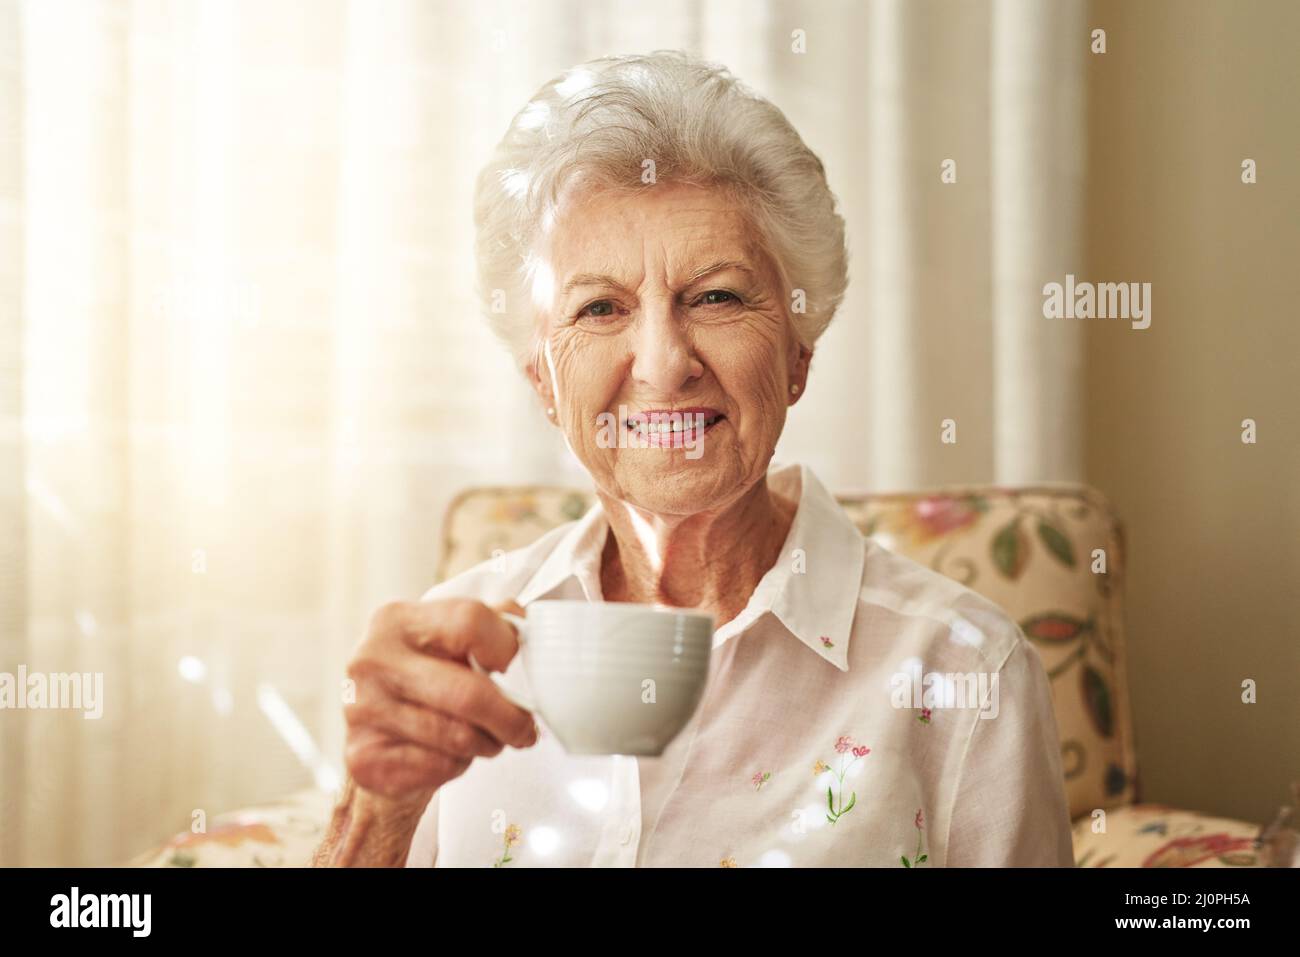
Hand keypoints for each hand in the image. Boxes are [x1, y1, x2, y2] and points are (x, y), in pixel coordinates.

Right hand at [343, 598, 536, 810]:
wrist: (377, 737)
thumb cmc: (425, 683)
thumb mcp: (451, 643)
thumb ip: (491, 626)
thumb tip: (529, 631)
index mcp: (396, 621)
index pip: (470, 621)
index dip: (507, 647)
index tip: (517, 667)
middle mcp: (372, 661)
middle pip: (468, 692)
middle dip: (510, 718)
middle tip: (526, 729)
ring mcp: (362, 710)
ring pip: (458, 737)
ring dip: (487, 744)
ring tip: (488, 739)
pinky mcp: (364, 757)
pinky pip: (438, 766)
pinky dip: (458, 766)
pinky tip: (450, 755)